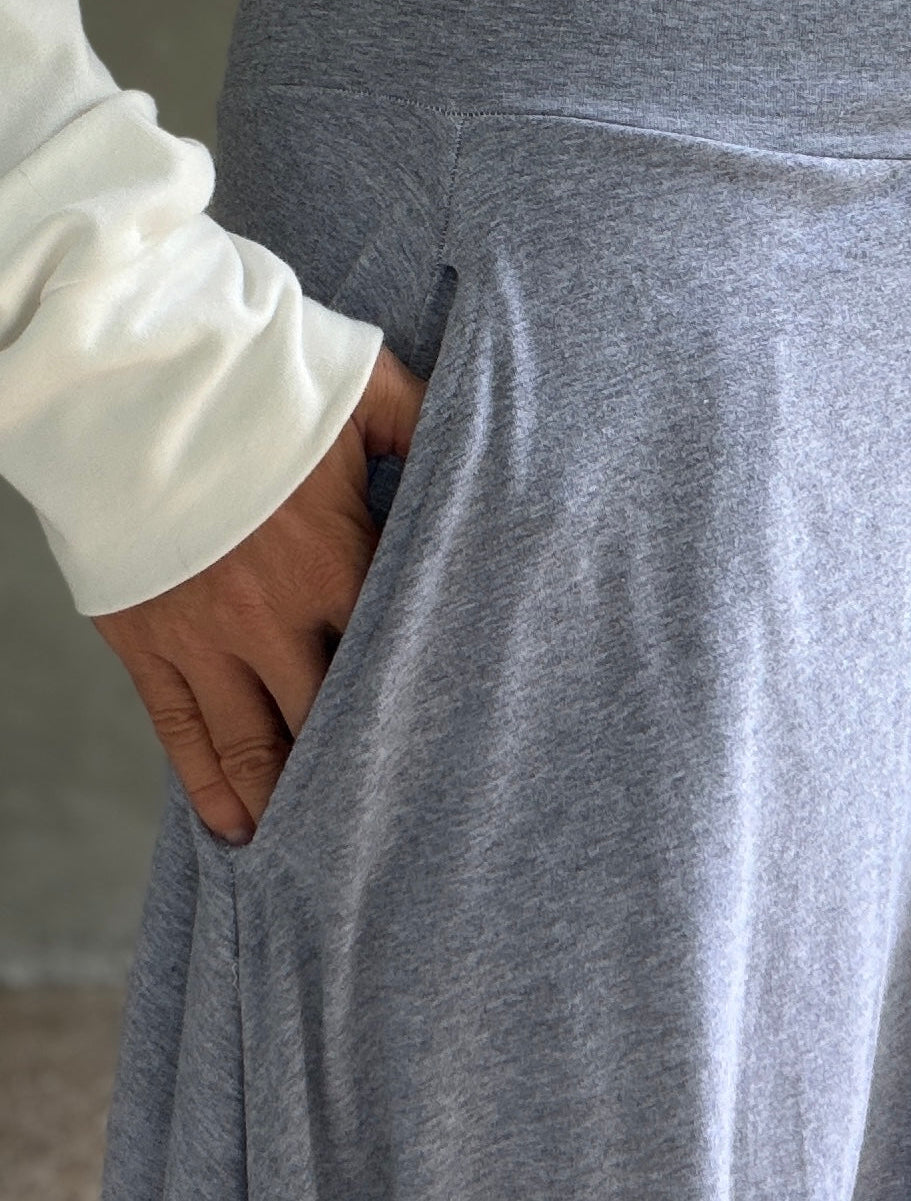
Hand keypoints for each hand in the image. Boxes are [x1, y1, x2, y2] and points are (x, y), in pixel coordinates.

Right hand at [91, 344, 425, 844]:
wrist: (124, 369)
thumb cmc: (250, 373)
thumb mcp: (356, 382)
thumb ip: (422, 420)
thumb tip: (480, 431)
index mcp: (338, 555)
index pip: (396, 650)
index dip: (423, 700)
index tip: (452, 744)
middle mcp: (276, 613)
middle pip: (332, 714)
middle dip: (363, 766)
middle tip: (396, 821)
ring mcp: (206, 635)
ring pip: (256, 740)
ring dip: (286, 796)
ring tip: (312, 847)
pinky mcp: (147, 640)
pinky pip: (180, 730)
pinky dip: (206, 782)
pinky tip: (231, 825)